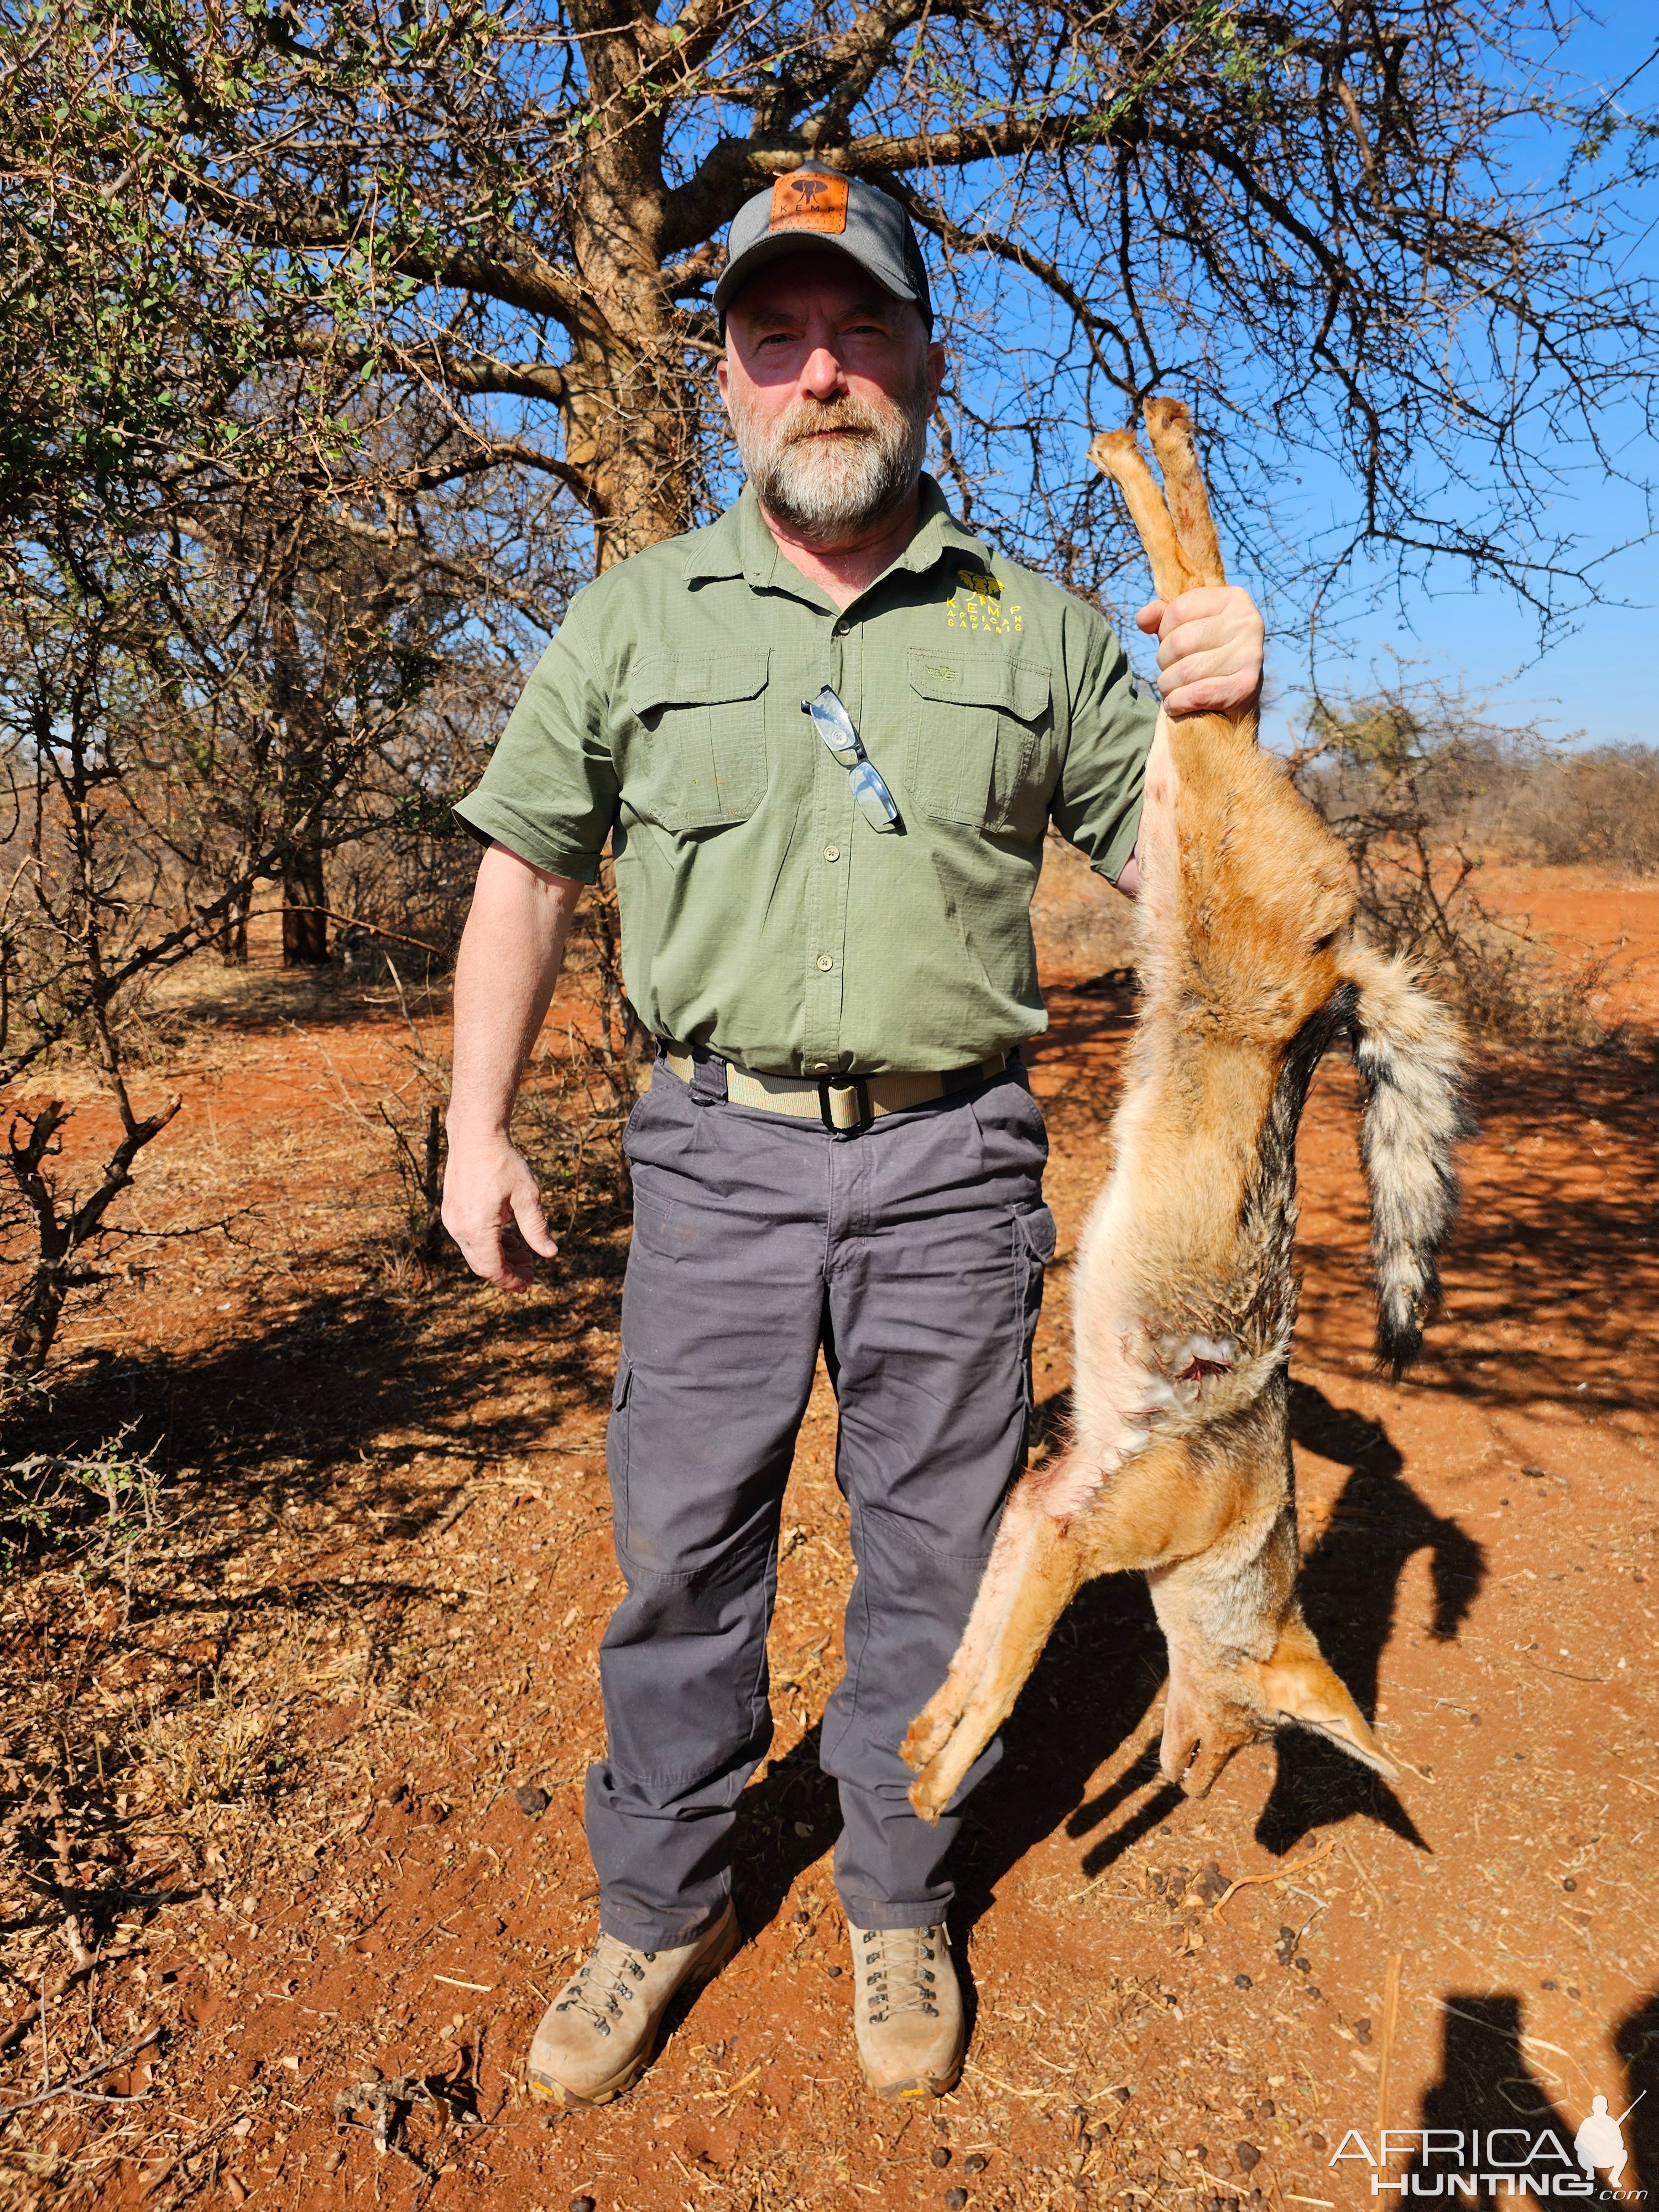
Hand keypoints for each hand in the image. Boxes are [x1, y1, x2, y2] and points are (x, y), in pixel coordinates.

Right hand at [441, 1131, 557, 1290]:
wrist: (475, 1136)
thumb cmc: (503, 1163)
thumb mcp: (527, 1196)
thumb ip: (537, 1228)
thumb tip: (551, 1254)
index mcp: (477, 1227)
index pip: (492, 1268)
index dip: (510, 1280)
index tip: (528, 1284)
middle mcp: (458, 1227)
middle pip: (481, 1264)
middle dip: (506, 1272)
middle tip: (530, 1273)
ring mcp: (452, 1219)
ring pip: (475, 1252)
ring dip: (499, 1257)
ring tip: (525, 1256)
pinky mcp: (451, 1211)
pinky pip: (469, 1237)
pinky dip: (488, 1243)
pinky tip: (509, 1240)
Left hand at [1136, 584, 1262, 716]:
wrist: (1236, 693)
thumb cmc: (1206, 653)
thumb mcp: (1186, 626)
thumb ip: (1163, 616)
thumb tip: (1143, 619)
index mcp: (1232, 598)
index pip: (1178, 610)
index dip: (1163, 631)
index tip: (1172, 643)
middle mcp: (1247, 621)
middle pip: (1179, 642)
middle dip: (1164, 661)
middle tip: (1170, 670)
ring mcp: (1251, 653)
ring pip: (1185, 671)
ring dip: (1168, 685)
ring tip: (1172, 688)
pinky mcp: (1247, 685)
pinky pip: (1197, 694)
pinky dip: (1177, 702)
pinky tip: (1175, 704)